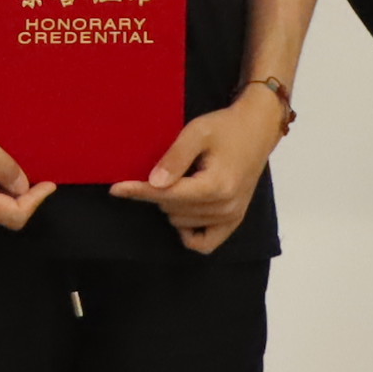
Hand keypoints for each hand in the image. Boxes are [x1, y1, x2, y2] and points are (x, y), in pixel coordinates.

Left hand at [116, 87, 284, 255]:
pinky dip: (189, 233)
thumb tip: (154, 184)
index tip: (115, 189)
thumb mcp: (197, 132)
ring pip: (182, 223)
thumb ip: (175, 158)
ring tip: (182, 180)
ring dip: (172, 206)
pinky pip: (205, 244)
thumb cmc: (225, 127)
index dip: (138, 191)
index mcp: (216, 185)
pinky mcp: (234, 221)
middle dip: (158, 192)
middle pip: (172, 209)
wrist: (257, 130)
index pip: (168, 195)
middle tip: (166, 169)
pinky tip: (183, 212)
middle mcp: (225, 207)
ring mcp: (232, 217)